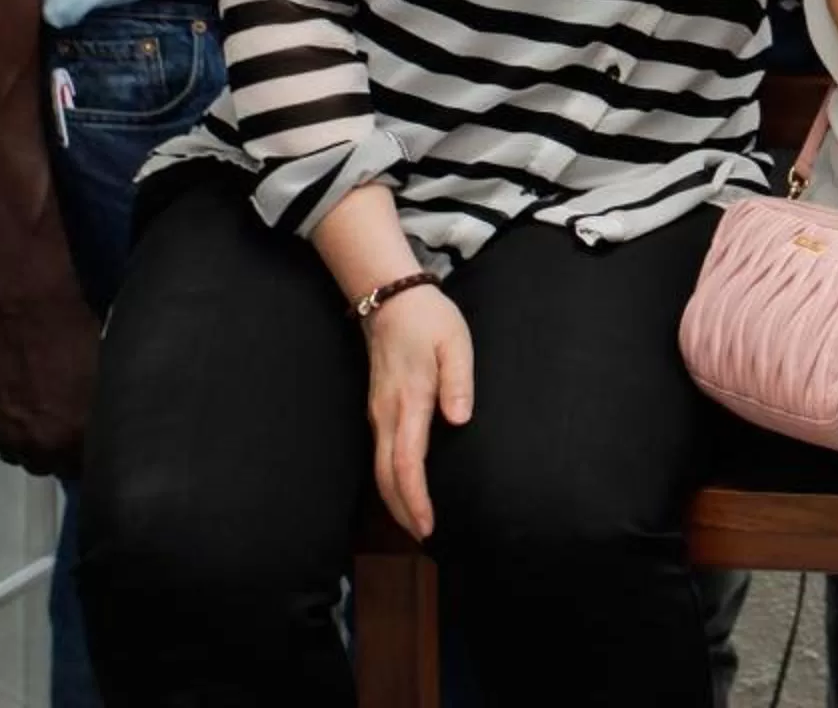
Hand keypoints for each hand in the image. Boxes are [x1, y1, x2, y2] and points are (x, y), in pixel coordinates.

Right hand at [0, 287, 99, 476]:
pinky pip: (8, 447)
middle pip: (61, 468)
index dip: (101, 455)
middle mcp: (44, 445)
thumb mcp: (107, 378)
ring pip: (33, 460)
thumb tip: (115, 427)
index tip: (106, 444)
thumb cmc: (81, 336)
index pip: (94, 465)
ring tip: (56, 428)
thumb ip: (108, 413)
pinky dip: (21, 438)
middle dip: (72, 456)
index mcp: (79, 434)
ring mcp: (13, 436)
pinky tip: (32, 419)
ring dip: (44, 450)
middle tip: (81, 435)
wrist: (32, 312)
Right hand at [364, 284, 473, 541]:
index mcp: (409, 402)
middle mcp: (386, 415)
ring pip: (380, 469)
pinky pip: (382, 454)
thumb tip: (459, 420)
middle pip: (387, 476)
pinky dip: (392, 480)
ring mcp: (378, 413)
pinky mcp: (378, 410)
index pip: (407, 463)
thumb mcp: (455, 343)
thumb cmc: (429, 320)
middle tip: (425, 538)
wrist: (390, 299)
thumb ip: (459, 381)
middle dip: (403, 511)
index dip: (416, 499)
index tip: (428, 525)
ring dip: (396, 499)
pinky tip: (406, 489)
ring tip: (417, 524)